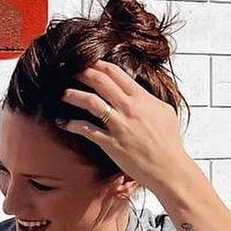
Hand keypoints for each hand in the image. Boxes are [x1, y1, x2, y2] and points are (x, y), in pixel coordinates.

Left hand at [60, 60, 191, 193]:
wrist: (168, 168)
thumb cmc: (168, 142)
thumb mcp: (164, 112)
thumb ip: (147, 98)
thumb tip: (136, 90)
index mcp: (142, 98)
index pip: (116, 73)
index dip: (98, 64)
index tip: (88, 62)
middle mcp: (129, 108)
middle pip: (100, 82)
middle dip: (83, 73)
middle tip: (71, 71)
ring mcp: (118, 125)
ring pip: (90, 102)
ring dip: (73, 95)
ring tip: (64, 94)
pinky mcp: (110, 143)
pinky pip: (86, 129)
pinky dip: (71, 124)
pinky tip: (63, 122)